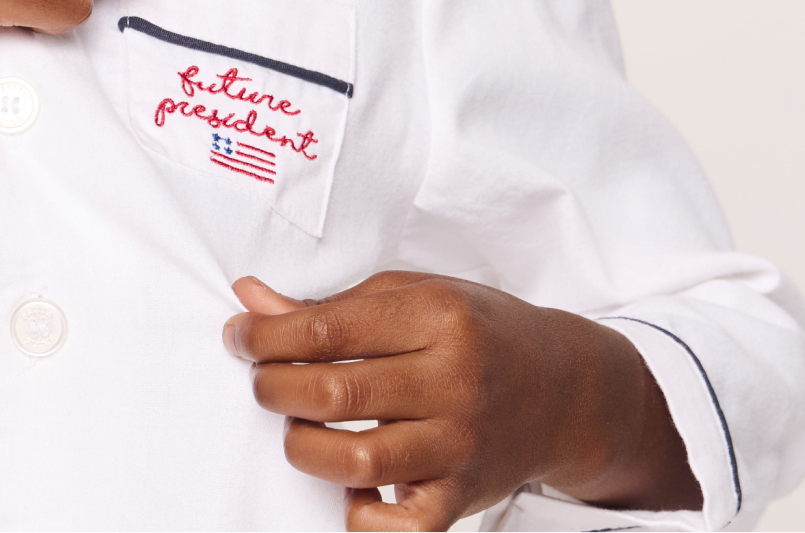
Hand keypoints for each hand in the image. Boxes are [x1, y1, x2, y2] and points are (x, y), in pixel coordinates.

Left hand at [223, 273, 701, 531]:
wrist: (565, 389)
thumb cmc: (480, 331)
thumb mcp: (413, 295)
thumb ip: (331, 306)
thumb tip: (250, 300)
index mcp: (436, 318)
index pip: (326, 329)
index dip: (265, 335)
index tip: (238, 337)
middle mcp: (452, 381)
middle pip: (331, 393)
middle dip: (273, 387)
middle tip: (263, 380)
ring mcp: (458, 443)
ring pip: (353, 459)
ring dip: (303, 444)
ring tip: (301, 426)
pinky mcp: (462, 496)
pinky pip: (399, 526)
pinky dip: (360, 513)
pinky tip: (350, 485)